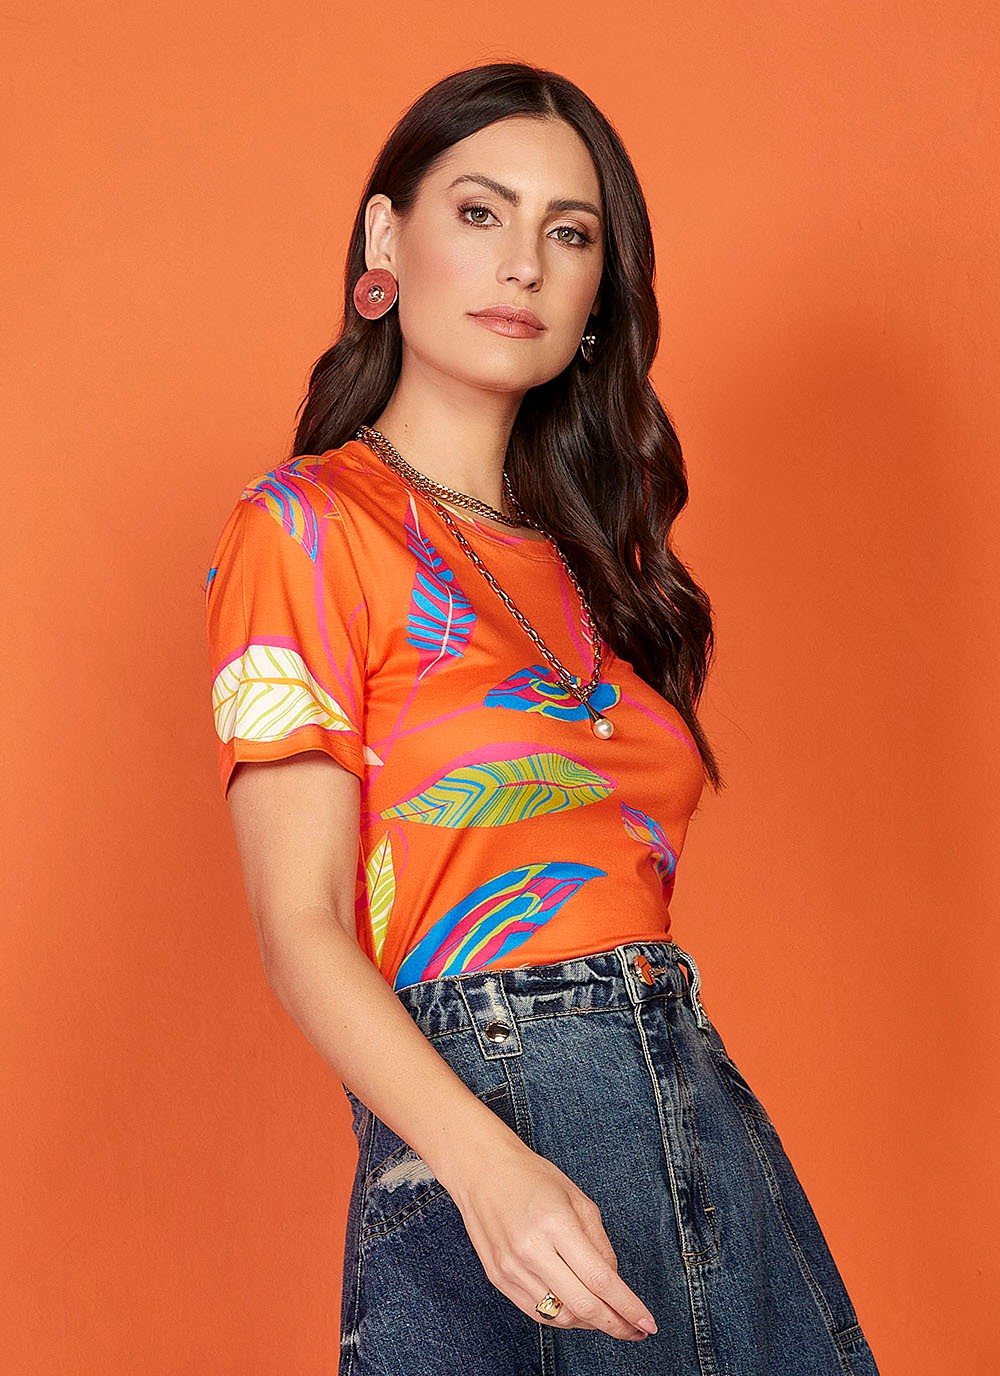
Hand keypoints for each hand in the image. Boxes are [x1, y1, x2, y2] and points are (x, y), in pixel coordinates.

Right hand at [447, 1134, 657, 1340]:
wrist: (482, 1169)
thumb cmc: (532, 1177)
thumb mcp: (577, 1198)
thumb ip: (599, 1243)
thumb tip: (614, 1283)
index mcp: (556, 1223)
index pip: (600, 1279)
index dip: (628, 1307)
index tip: (647, 1324)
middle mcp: (531, 1249)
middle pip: (583, 1306)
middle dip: (615, 1325)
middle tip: (634, 1331)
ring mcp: (511, 1267)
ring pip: (560, 1315)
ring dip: (590, 1324)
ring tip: (608, 1318)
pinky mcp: (497, 1277)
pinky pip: (536, 1312)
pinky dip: (562, 1317)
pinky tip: (578, 1312)